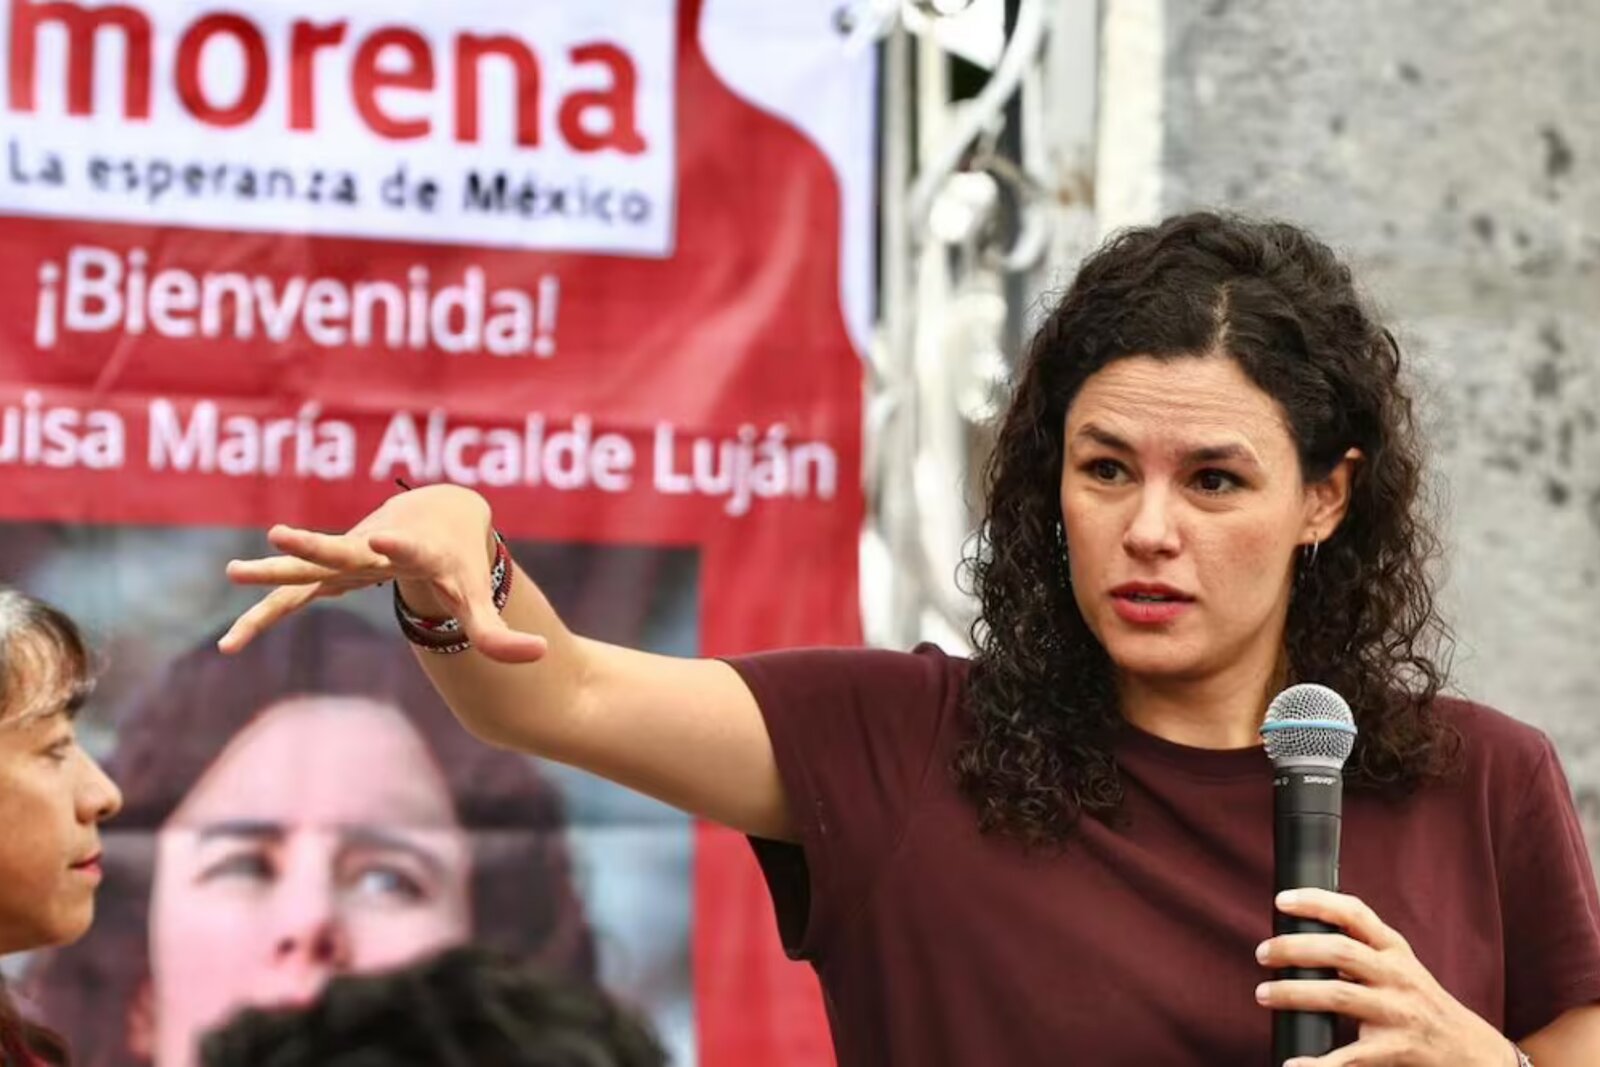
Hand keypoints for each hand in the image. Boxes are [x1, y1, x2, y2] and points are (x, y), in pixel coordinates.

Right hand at [220, 484, 546, 662]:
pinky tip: (232, 645)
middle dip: (314, 546)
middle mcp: (375, 549)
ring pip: (307, 569)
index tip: (381, 540)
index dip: (397, 545)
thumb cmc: (458, 560)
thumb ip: (500, 633)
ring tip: (231, 572)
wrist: (436, 513)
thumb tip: (541, 657)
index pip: (407, 547)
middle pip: (342, 548)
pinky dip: (267, 615)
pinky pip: (295, 596)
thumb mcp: (477, 597)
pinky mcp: (332, 570)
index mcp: (416, 551)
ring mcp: (348, 558)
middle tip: (279, 536)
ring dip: (272, 573)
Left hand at [1256, 889, 1514, 1066]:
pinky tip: (1293, 1064)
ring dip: (1294, 994)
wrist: (1473, 1053)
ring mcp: (1399, 1013)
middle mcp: (1398, 976)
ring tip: (1263, 994)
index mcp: (1395, 951)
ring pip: (1339, 996)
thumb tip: (1299, 942)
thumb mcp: (1400, 967)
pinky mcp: (1397, 1050)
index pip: (1355, 914)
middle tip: (1262, 953)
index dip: (1318, 902)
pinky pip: (1351, 1056)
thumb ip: (1361, 951)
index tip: (1282, 901)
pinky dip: (1319, 1062)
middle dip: (1295, 949)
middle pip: (1340, 952)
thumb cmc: (1422, 1005)